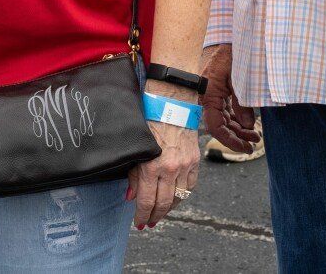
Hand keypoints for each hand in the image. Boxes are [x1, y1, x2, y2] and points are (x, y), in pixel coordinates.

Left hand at [126, 108, 199, 229]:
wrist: (171, 103)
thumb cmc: (148, 122)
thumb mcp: (135, 148)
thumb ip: (133, 175)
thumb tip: (131, 197)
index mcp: (151, 166)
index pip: (146, 201)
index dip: (142, 215)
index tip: (138, 223)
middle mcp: (170, 169)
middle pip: (163, 204)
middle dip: (154, 216)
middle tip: (148, 222)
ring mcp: (184, 166)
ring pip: (178, 199)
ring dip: (168, 209)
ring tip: (160, 213)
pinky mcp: (194, 162)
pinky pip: (190, 187)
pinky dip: (182, 196)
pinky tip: (174, 198)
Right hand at [201, 43, 258, 153]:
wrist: (228, 38)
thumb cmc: (231, 55)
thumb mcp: (239, 79)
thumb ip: (242, 104)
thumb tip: (248, 126)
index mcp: (209, 96)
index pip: (216, 127)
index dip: (229, 140)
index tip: (244, 147)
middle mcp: (208, 98)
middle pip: (221, 126)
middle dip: (237, 137)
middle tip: (254, 145)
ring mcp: (212, 95)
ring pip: (224, 120)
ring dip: (238, 130)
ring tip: (255, 136)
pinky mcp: (218, 92)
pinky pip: (226, 111)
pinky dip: (237, 119)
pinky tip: (248, 124)